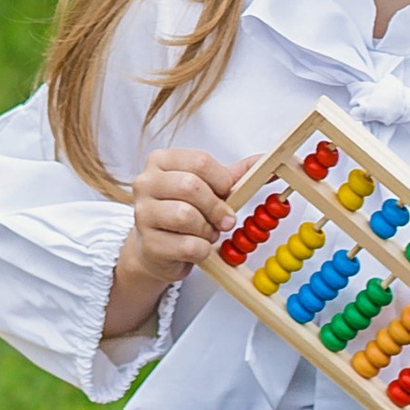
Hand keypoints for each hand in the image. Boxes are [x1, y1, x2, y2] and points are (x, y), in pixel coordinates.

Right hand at [102, 148, 250, 340]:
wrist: (157, 249)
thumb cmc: (182, 212)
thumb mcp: (207, 188)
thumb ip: (233, 175)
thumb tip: (266, 160)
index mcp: (160, 161)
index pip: (199, 161)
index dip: (222, 180)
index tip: (227, 193)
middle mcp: (145, 183)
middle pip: (191, 186)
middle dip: (216, 207)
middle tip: (225, 220)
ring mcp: (142, 213)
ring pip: (186, 216)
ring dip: (207, 229)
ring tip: (206, 233)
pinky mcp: (148, 243)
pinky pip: (187, 245)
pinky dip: (202, 249)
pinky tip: (196, 247)